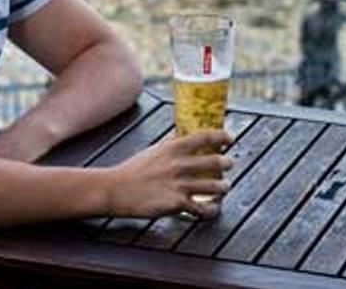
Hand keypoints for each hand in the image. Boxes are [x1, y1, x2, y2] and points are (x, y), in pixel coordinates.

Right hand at [105, 130, 233, 218]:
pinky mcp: (176, 204)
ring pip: (214, 186)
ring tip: (225, 187)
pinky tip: (213, 209)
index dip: (222, 136)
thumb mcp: (153, 150)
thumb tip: (180, 135)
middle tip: (229, 164)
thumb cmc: (132, 170)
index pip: (205, 136)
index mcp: (173, 148)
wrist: (116, 189)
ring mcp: (179, 185)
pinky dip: (211, 209)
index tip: (230, 139)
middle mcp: (180, 164)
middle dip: (226, 163)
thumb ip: (170, 143)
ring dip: (224, 186)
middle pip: (215, 161)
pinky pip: (202, 208)